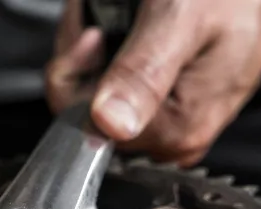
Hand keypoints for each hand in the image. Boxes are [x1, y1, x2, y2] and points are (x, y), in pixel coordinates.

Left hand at [46, 0, 260, 165]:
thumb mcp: (182, 20)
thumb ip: (143, 73)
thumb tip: (108, 124)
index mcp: (178, 129)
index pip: (90, 128)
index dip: (79, 78)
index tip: (91, 36)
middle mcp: (171, 137)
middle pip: (88, 116)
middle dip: (83, 64)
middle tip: (102, 23)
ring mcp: (166, 124)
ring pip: (94, 102)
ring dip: (91, 56)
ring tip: (115, 19)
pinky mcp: (161, 109)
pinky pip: (113, 92)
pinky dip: (105, 56)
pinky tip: (122, 30)